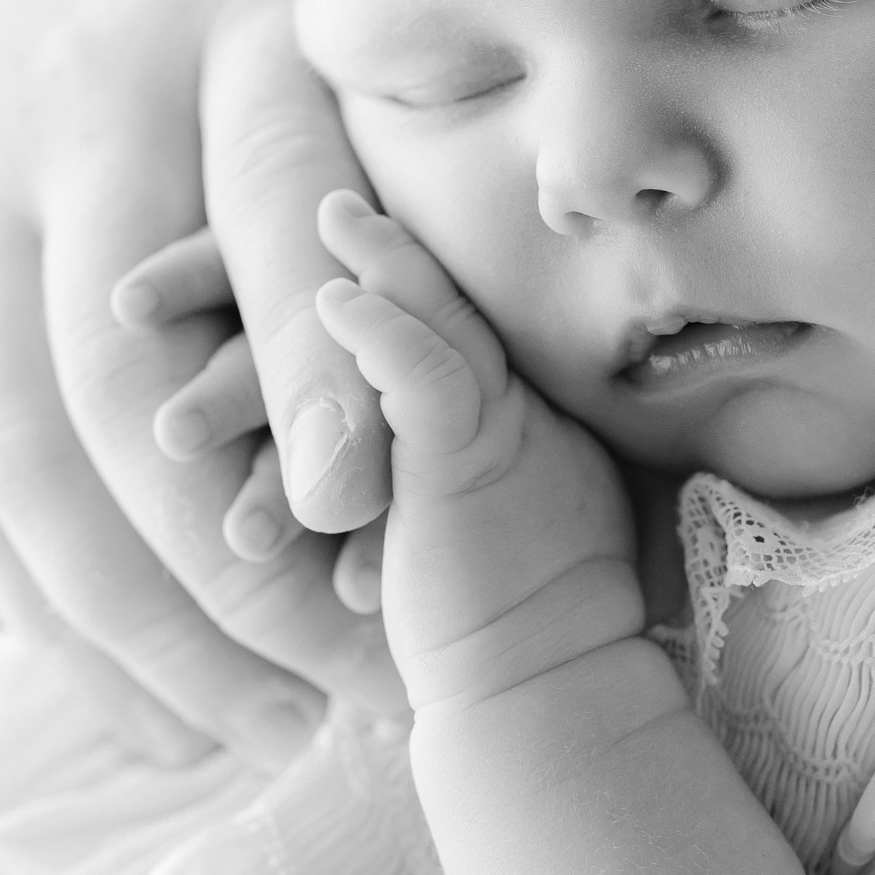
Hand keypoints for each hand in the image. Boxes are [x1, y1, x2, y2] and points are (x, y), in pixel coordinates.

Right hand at [0, 0, 400, 762]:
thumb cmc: (243, 22)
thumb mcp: (339, 10)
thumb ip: (436, 113)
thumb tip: (600, 225)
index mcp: (229, 33)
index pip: (263, 206)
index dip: (300, 359)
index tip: (354, 501)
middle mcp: (84, 114)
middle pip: (112, 366)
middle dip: (215, 548)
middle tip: (340, 675)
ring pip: (21, 454)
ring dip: (139, 618)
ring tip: (273, 725)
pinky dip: (48, 611)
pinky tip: (151, 701)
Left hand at [310, 191, 639, 711]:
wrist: (541, 676)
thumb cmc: (509, 607)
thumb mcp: (472, 507)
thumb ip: (454, 448)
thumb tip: (400, 416)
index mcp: (508, 408)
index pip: (454, 322)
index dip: (407, 277)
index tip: (364, 241)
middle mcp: (509, 401)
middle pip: (452, 301)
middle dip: (392, 246)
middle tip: (339, 198)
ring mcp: (494, 422)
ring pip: (437, 321)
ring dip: (381, 266)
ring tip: (333, 216)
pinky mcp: (467, 456)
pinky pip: (425, 375)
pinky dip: (380, 333)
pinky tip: (337, 300)